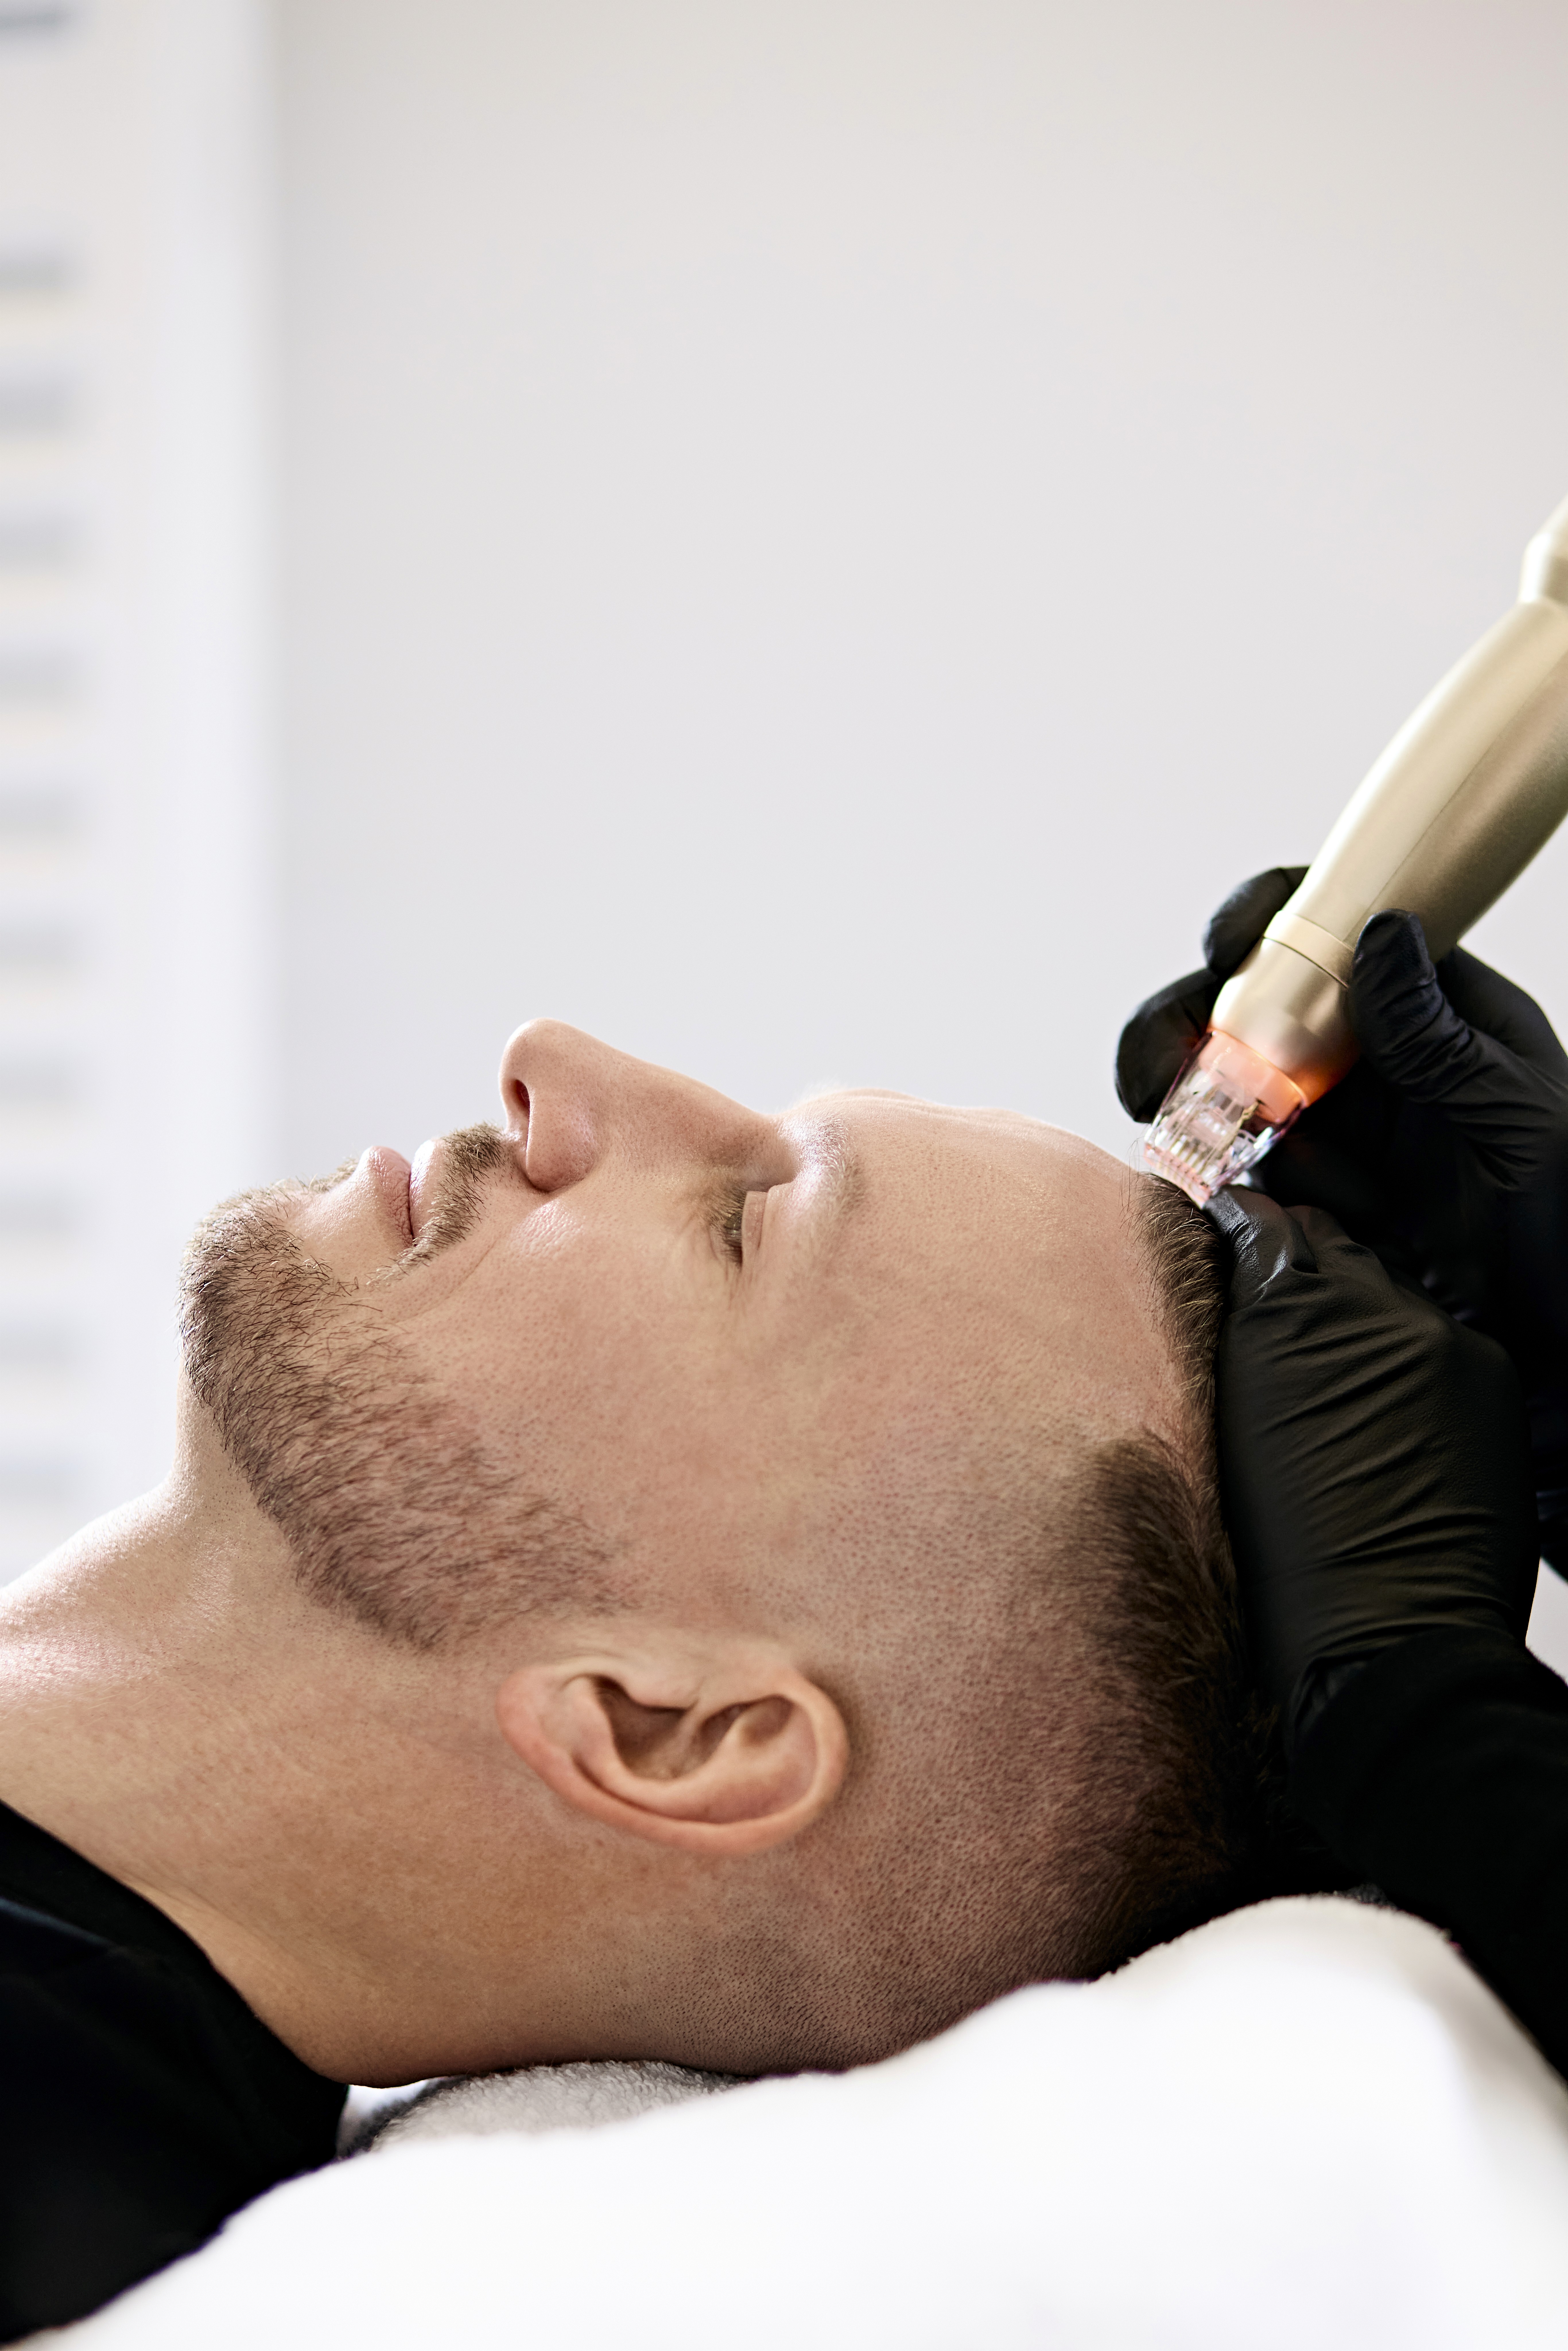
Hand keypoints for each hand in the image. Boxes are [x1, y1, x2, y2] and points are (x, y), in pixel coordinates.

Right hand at [1117, 871, 1567, 1564]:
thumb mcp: (1528, 1126)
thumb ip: (1441, 1042)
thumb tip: (1378, 933)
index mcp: (1445, 1024)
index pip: (1346, 935)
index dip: (1277, 919)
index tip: (1228, 941)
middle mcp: (1387, 1077)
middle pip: (1264, 1012)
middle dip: (1198, 1020)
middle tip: (1163, 1059)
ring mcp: (1350, 1150)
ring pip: (1236, 1094)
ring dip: (1184, 1095)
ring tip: (1165, 1120)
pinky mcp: (1317, 1224)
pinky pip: (1240, 1185)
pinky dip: (1203, 1179)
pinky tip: (1190, 1183)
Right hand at [1209, 1189, 1538, 1749]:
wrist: (1384, 1639)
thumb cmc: (1289, 1559)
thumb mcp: (1227, 1425)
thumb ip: (1241, 1333)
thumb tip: (1241, 1278)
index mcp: (1286, 1309)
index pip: (1265, 1222)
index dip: (1244, 1228)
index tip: (1228, 1235)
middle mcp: (1370, 1305)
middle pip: (1330, 1243)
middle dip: (1301, 1264)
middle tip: (1275, 1305)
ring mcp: (1437, 1338)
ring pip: (1387, 1286)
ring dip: (1360, 1313)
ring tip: (1334, 1371)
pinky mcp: (1485, 1374)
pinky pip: (1439, 1337)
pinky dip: (1411, 1358)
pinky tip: (1387, 1410)